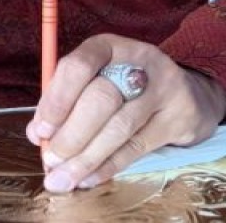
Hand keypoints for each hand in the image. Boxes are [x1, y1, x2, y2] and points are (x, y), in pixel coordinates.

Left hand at [25, 33, 225, 192]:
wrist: (188, 94)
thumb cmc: (127, 88)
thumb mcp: (97, 80)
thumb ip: (66, 102)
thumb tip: (37, 134)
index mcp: (109, 47)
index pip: (78, 66)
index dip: (57, 101)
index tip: (40, 132)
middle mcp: (139, 60)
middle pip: (100, 98)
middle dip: (71, 135)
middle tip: (51, 161)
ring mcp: (164, 88)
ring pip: (119, 127)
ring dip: (86, 158)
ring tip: (63, 179)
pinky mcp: (179, 117)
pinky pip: (137, 148)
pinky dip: (108, 167)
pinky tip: (88, 179)